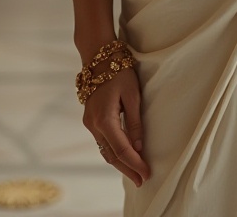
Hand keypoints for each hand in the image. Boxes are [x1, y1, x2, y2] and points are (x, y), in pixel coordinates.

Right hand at [82, 67, 150, 186]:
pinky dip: (113, 151)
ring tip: (134, 172)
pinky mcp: (90, 119)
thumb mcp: (132, 95)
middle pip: (111, 155)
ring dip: (119, 162)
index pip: (122, 150)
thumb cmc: (119, 71)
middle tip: (141, 180)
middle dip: (127, 169)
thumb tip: (138, 147)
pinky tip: (123, 156)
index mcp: (104, 120)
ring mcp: (89, 123)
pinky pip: (102, 141)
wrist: (98, 56)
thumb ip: (134, 122)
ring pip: (105, 150)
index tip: (146, 174)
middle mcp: (93, 125)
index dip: (135, 164)